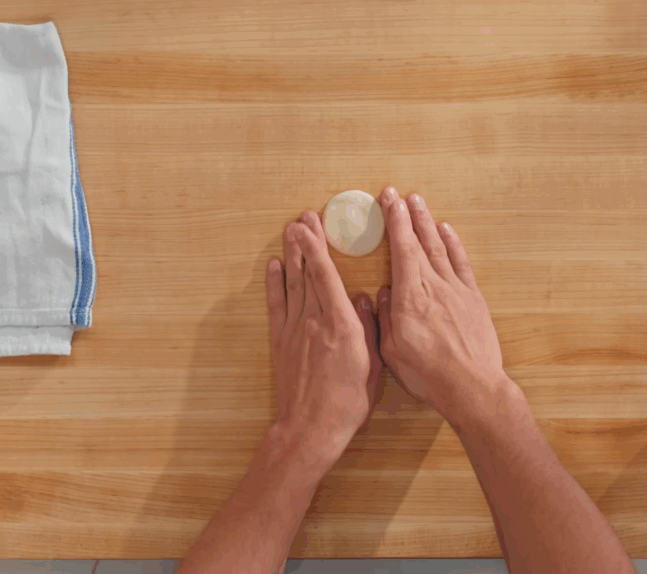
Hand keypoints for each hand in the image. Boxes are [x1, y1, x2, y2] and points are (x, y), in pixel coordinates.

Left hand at [266, 211, 383, 468]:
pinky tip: (274, 266)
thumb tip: (365, 300)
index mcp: (341, 324)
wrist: (311, 428)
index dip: (318, 247)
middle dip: (305, 242)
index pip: (326, 275)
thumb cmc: (348, 402)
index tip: (313, 224)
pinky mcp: (281, 342)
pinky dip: (274, 284)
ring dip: (290, 255)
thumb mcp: (373, 366)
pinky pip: (276, 305)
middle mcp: (315, 320)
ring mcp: (294, 329)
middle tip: (303, 217)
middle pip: (307, 272)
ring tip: (289, 230)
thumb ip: (369, 329)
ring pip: (291, 283)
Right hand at [376, 187, 511, 426]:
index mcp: (409, 298)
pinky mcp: (473, 298)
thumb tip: (383, 294)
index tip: (388, 200)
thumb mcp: (392, 352)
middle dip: (406, 215)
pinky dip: (454, 244)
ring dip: (427, 223)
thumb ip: (385, 319)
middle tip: (396, 194)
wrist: (472, 386)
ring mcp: (456, 290)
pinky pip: (461, 264)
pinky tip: (446, 230)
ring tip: (418, 202)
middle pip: (418, 242)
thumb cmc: (429, 374)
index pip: (401, 250)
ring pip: (439, 247)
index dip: (394, 222)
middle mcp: (433, 287)